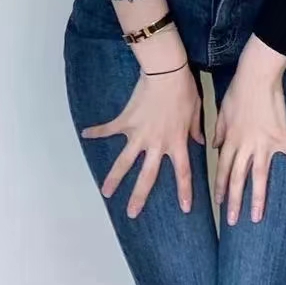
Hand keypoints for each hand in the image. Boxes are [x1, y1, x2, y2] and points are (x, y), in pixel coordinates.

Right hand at [81, 66, 203, 218]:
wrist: (166, 71)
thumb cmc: (184, 89)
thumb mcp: (196, 110)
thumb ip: (196, 129)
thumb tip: (200, 142)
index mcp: (176, 142)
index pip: (182, 172)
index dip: (184, 191)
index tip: (185, 209)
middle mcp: (157, 144)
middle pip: (147, 176)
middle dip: (139, 196)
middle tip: (131, 214)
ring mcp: (139, 134)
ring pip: (125, 161)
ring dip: (114, 177)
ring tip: (104, 192)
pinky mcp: (127, 121)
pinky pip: (110, 128)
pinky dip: (97, 131)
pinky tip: (85, 134)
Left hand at [212, 37, 285, 226]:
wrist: (257, 75)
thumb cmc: (239, 89)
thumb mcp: (223, 110)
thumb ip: (220, 131)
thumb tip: (216, 146)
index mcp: (232, 139)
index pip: (223, 168)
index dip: (221, 186)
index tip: (220, 203)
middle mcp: (246, 145)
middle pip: (238, 178)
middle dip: (235, 201)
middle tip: (234, 221)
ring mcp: (264, 143)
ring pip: (260, 176)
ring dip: (258, 198)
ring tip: (258, 217)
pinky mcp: (281, 137)